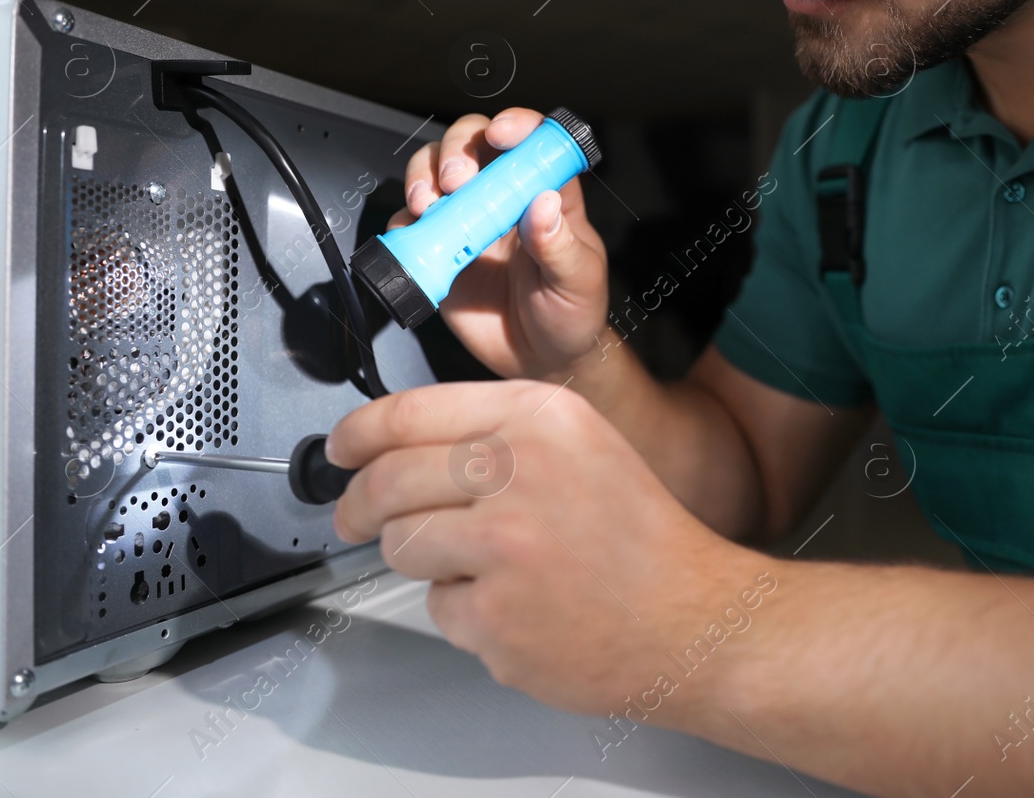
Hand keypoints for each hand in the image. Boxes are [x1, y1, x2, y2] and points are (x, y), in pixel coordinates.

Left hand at [325, 380, 773, 715]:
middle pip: (388, 481)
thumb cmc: (638, 536)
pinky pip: (439, 607)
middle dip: (359, 505)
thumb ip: (497, 432)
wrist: (692, 620)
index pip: (409, 413)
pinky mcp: (496, 616)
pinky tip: (517, 606)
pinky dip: (466, 612)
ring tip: (483, 566)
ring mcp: (504, 547)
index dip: (358, 434)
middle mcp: (518, 471)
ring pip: (402, 546)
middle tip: (356, 518)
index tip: (341, 449)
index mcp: (539, 416)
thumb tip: (396, 444)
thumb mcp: (581, 442)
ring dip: (423, 559)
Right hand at [389, 108, 608, 380]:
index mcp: (547, 192)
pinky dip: (404, 222)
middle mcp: (503, 196)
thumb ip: (560, 245)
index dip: (516, 125)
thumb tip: (543, 205)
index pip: (532, 140)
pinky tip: (418, 237)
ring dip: (424, 176)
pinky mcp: (438, 248)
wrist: (539, 361)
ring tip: (429, 205)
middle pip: (473, 142)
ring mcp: (466, 219)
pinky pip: (409, 222)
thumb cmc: (571, 315)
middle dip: (457, 149)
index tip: (501, 133)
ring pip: (435, 169)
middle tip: (457, 182)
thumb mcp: (578, 282)